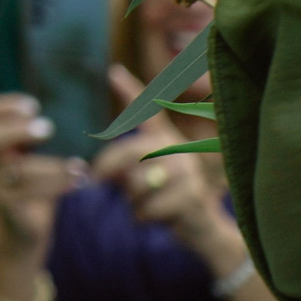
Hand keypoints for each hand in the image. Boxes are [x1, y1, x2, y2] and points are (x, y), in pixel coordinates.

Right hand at [0, 93, 85, 253]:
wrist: (23, 227)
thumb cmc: (36, 181)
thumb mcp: (33, 153)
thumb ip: (40, 133)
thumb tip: (76, 108)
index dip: (5, 105)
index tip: (35, 105)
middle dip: (18, 130)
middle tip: (48, 129)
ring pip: (14, 170)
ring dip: (49, 166)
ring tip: (79, 165)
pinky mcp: (6, 206)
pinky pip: (26, 194)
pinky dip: (54, 187)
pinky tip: (77, 182)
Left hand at [96, 65, 235, 264]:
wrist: (204, 229)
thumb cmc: (167, 201)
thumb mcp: (144, 181)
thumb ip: (124, 170)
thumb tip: (97, 174)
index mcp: (165, 140)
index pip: (147, 113)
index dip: (130, 91)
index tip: (113, 71)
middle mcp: (178, 149)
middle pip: (129, 151)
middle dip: (107, 168)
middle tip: (97, 181)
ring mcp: (187, 171)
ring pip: (136, 184)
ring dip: (131, 202)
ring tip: (146, 204)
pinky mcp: (192, 195)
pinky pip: (148, 207)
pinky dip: (144, 217)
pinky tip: (158, 218)